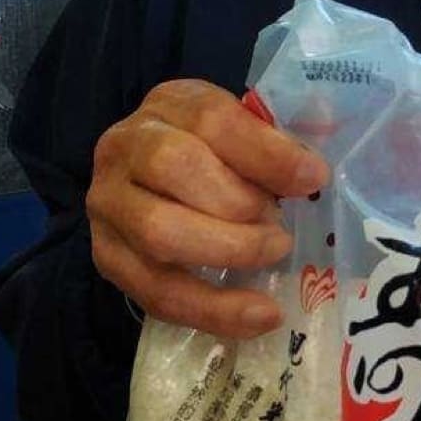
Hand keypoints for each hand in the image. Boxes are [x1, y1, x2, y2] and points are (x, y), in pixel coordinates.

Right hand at [87, 79, 327, 338]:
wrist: (150, 183)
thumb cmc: (215, 156)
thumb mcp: (242, 133)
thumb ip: (273, 146)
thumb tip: (312, 174)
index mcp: (169, 104)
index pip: (211, 119)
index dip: (265, 152)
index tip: (312, 179)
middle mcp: (124, 146)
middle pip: (174, 167)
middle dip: (239, 204)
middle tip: (281, 226)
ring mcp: (107, 204)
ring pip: (159, 232)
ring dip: (228, 252)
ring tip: (273, 256)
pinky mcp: (108, 258)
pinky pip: (156, 293)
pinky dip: (213, 310)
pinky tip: (258, 316)